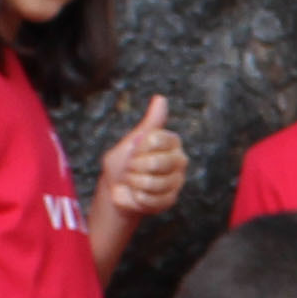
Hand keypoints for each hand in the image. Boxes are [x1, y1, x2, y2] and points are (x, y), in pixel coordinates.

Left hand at [97, 95, 185, 224]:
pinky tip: (137, 193)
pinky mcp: (171, 199)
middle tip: (130, 168)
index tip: (132, 151)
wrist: (117, 190)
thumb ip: (149, 123)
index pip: (155, 139)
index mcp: (171, 141)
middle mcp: (179, 159)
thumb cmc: (124, 162)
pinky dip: (138, 197)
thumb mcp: (133, 140)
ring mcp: (177, 180)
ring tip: (133, 181)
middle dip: (135, 167)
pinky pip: (151, 198)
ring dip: (135, 183)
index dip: (138, 148)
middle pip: (157, 162)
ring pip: (153, 183)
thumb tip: (161, 98)